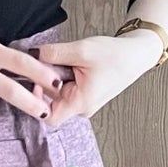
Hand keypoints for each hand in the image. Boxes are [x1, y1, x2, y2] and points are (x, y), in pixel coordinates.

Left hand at [30, 30, 161, 126]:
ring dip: (56, 75)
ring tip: (67, 59)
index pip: (48, 116)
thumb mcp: (82, 50)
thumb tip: (31, 54)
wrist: (136, 55)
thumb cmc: (115, 55)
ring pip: (58, 92)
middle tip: (53, 60)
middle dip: (46, 80)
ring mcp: (83, 101)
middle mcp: (81, 107)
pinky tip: (71, 61)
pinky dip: (63, 74)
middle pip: (50, 101)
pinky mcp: (84, 93)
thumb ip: (54, 53)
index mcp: (82, 103)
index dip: (36, 101)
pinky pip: (66, 87)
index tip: (35, 79)